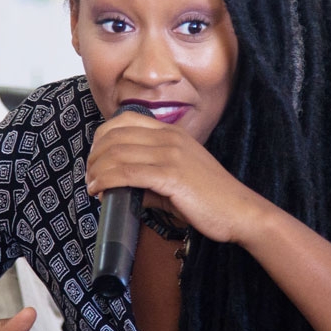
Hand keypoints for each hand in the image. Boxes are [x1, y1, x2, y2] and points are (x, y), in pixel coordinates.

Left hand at [86, 111, 264, 244]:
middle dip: (94, 156)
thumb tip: (122, 188)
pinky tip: (100, 192)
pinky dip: (107, 181)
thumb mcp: (177, 177)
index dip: (102, 136)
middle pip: (115, 135)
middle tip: (90, 175)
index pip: (124, 119)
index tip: (95, 158)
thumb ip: (149, 177)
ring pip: (117, 153)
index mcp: (172, 132)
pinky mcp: (170, 175)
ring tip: (92, 186)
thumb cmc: (210, 198)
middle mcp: (169, 137)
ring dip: (96, 171)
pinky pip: (127, 173)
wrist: (240, 211)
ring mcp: (170, 154)